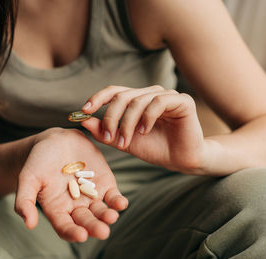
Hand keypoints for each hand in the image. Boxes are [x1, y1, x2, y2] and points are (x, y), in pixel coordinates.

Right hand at [14, 128, 127, 241]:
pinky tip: (121, 203)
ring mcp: (92, 196)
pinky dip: (118, 201)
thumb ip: (25, 201)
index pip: (65, 227)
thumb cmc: (38, 161)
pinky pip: (113, 196)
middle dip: (94, 227)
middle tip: (102, 231)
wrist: (55, 141)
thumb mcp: (27, 179)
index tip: (81, 235)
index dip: (73, 233)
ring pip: (101, 211)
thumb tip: (29, 224)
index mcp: (57, 209)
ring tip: (112, 216)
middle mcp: (76, 206)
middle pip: (86, 221)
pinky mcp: (105, 184)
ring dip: (108, 216)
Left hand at [81, 85, 206, 172]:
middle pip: (122, 96)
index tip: (84, 110)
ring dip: (127, 123)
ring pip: (137, 100)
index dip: (97, 98)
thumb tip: (83, 120)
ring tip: (126, 141)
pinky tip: (144, 131)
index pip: (114, 91)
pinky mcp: (182, 101)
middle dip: (111, 118)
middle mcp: (150, 94)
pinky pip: (158, 102)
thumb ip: (105, 131)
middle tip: (110, 138)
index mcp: (136, 100)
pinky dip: (147, 117)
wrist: (181, 160)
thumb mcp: (123, 141)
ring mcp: (166, 96)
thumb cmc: (154, 148)